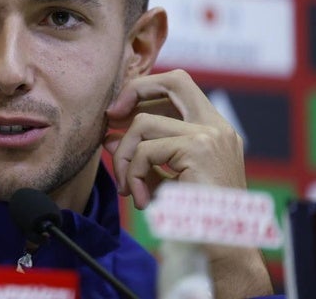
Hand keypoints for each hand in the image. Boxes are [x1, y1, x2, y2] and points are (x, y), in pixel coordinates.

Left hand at [102, 69, 245, 209]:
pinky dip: (133, 173)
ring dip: (125, 156)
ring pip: (144, 123)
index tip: (118, 114)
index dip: (144, 90)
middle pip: (173, 79)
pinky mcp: (198, 148)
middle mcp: (217, 126)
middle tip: (110, 121)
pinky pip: (145, 150)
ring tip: (129, 187)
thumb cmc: (194, 220)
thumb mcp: (166, 179)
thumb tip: (109, 137)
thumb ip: (144, 154)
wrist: (221, 251)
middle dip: (134, 92)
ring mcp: (210, 135)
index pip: (178, 85)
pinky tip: (142, 198)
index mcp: (214, 130)